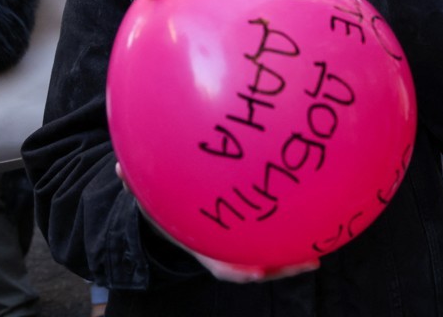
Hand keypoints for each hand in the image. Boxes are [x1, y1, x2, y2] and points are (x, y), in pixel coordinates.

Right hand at [118, 161, 320, 281]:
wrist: (171, 210)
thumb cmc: (162, 204)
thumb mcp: (147, 197)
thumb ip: (136, 184)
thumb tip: (120, 168)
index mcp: (201, 245)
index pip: (221, 265)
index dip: (240, 271)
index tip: (257, 273)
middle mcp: (224, 248)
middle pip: (257, 266)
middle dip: (282, 267)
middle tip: (310, 262)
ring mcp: (239, 241)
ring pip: (270, 254)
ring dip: (294, 255)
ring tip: (322, 251)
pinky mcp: (251, 228)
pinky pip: (273, 229)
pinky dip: (293, 224)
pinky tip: (315, 211)